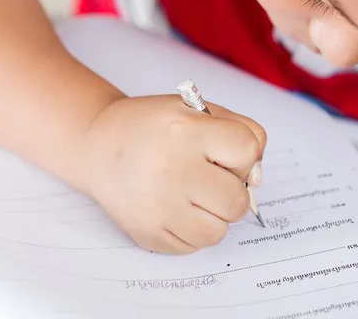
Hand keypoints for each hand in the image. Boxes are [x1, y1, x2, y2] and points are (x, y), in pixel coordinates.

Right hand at [77, 95, 266, 253]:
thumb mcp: (201, 111)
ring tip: (192, 194)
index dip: (243, 155)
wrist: (100, 146)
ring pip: (218, 231)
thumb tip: (257, 180)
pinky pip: (193, 247)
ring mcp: (157, 206)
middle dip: (231, 191)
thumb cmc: (157, 128)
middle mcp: (171, 170)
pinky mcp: (146, 233)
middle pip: (236, 202)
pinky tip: (176, 208)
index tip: (224, 153)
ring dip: (213, 215)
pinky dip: (192, 230)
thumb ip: (244, 133)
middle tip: (209, 177)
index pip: (247, 151)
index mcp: (187, 131)